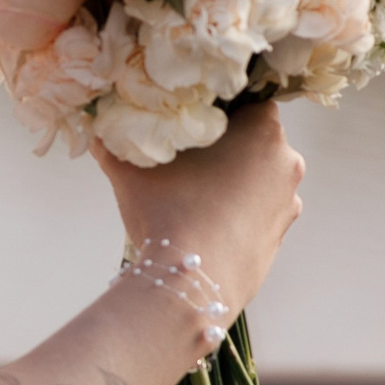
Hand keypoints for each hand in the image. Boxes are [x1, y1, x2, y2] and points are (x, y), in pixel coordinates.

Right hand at [92, 99, 303, 319]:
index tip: (188, 119)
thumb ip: (114, 143)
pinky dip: (236, 212)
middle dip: (224, 145)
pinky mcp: (280, 236)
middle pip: (253, 139)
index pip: (246, 100)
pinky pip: (256, 212)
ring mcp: (288, 202)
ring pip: (257, 178)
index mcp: (263, 130)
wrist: (190, 284)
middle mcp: (286, 161)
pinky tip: (203, 222)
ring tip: (191, 195)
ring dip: (231, 180)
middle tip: (185, 157)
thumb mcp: (130, 170)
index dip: (216, 107)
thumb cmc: (168, 212)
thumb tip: (97, 129)